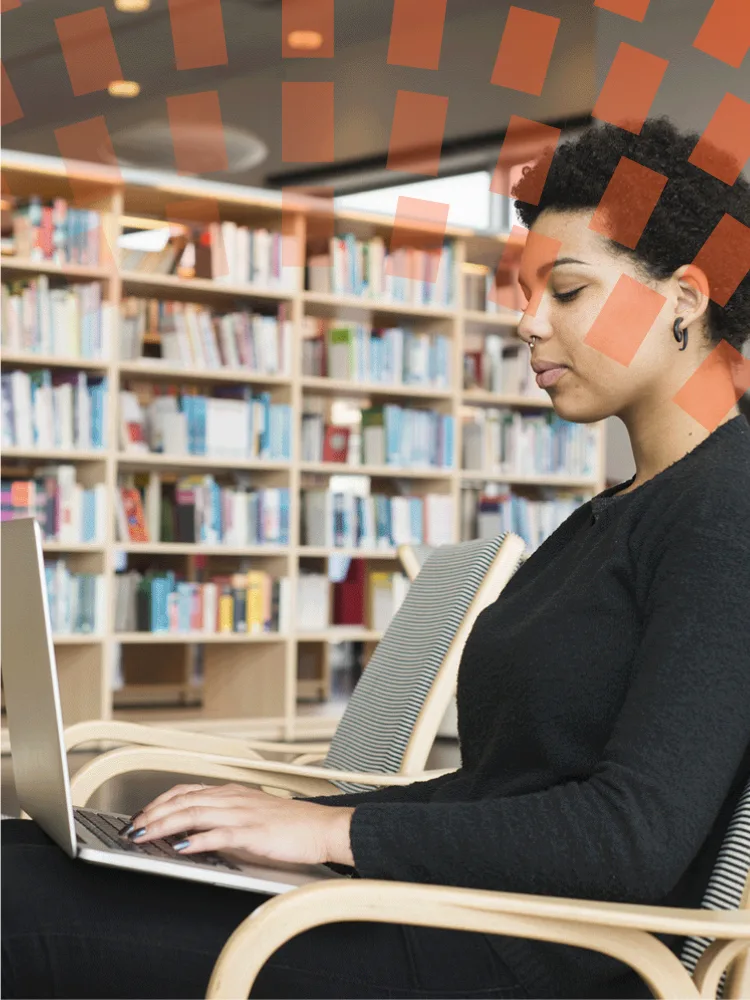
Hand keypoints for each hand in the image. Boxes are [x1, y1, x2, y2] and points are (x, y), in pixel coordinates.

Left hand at [125, 782, 354, 866]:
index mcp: (231, 793)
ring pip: (194, 813)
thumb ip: (225, 818)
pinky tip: (182, 848)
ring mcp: (242, 814)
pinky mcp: (253, 832)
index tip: (140, 815)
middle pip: (183, 801)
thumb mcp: (251, 814)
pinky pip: (219, 834)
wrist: (321, 827)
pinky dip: (197, 840)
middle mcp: (233, 799)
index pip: (186, 792)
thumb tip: (194, 831)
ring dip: (165, 824)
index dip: (159, 802)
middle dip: (153, 814)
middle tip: (133, 827)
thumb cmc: (290, 825)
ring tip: (145, 835)